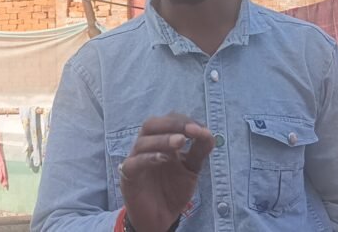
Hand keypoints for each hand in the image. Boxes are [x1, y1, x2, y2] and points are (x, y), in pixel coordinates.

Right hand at [119, 113, 214, 231]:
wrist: (161, 218)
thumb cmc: (173, 190)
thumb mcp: (191, 168)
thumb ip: (199, 151)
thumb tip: (209, 132)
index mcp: (161, 141)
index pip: (169, 121)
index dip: (184, 121)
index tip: (201, 129)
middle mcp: (146, 146)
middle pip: (151, 124)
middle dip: (172, 124)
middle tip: (190, 131)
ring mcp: (135, 159)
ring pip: (142, 141)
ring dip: (163, 139)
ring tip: (180, 142)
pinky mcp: (128, 176)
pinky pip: (134, 163)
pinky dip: (148, 158)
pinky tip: (163, 158)